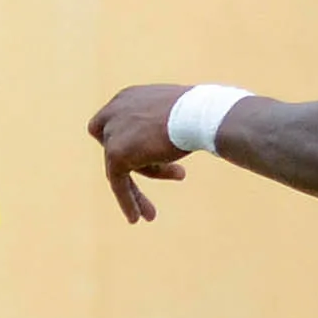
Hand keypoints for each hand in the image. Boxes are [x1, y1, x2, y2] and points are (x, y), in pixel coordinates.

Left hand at [85, 84, 198, 223]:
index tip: (146, 158)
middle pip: (116, 147)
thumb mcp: (180, 114)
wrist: (203, 114)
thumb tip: (170, 140)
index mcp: (127, 98)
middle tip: (158, 178)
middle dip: (138, 165)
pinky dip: (126, 201)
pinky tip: (135, 218)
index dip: (127, 142)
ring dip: (135, 192)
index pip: (114, 124)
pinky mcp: (117, 153)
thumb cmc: (203, 112)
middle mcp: (115, 112)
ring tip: (151, 214)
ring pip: (117, 168)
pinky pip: (117, 182)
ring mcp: (114, 132)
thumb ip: (164, 125)